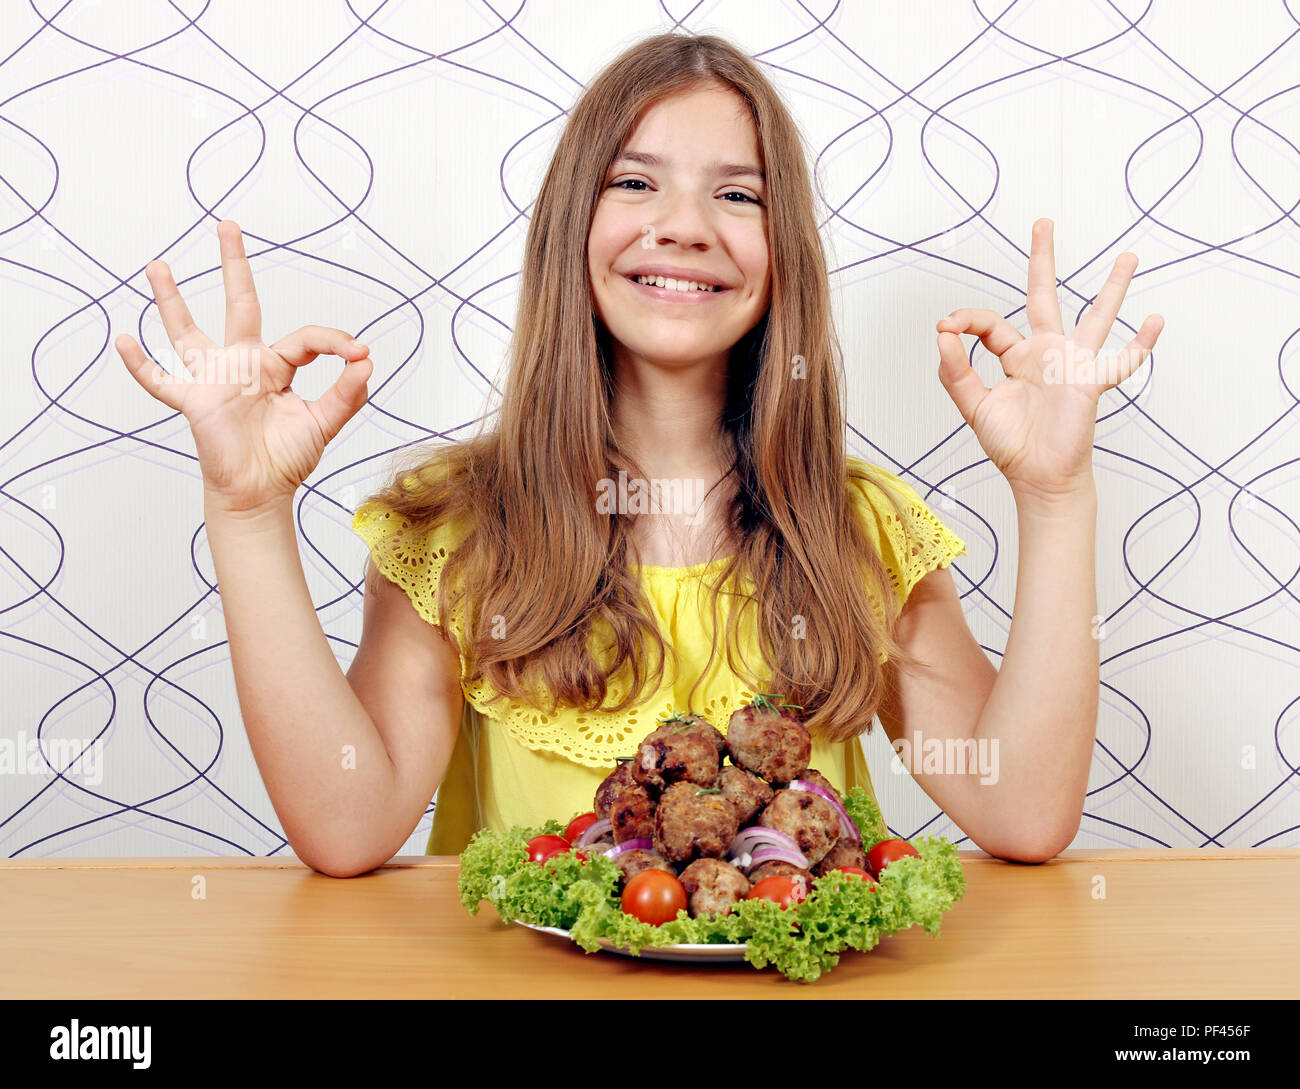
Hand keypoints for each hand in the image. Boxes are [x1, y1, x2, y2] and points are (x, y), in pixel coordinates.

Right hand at [116, 220, 372, 512]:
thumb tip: (368, 361)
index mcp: (277, 367)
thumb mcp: (324, 423)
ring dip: (171, 299)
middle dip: (234, 265)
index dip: (334, 341)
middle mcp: (244, 364)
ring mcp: (216, 380)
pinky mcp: (195, 403)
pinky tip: (126, 341)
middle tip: (228, 226)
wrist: (261, 493)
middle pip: (239, 304)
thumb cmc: (287, 458)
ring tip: (157, 265)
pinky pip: (163, 382)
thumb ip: (346, 394)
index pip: (305, 338)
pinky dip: (143, 366)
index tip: (359, 352)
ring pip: (188, 331)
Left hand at [935, 218, 1163, 503]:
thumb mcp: (974, 406)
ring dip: (1112, 288)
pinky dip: (1140, 344)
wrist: (1039, 477)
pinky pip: (1121, 361)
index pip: (990, 325)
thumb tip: (940, 334)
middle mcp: (1045, 353)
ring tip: (1129, 257)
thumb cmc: (1011, 444)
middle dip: (1042, 260)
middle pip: (1044, 296)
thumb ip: (955, 372)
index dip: (966, 320)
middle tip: (1043, 224)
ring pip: (1095, 317)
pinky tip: (1155, 321)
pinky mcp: (1090, 383)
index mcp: (1015, 357)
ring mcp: (1072, 364)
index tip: (946, 326)